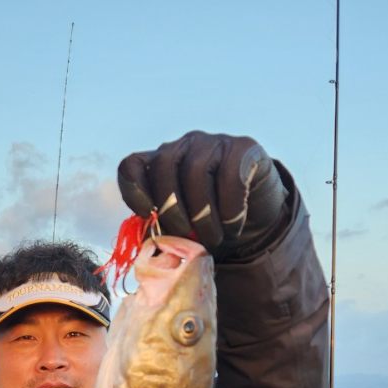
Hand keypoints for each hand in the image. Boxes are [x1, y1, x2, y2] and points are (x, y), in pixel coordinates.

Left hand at [118, 131, 287, 260]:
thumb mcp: (182, 230)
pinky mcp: (244, 147)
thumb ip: (164, 231)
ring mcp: (213, 142)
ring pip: (197, 171)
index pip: (132, 167)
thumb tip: (154, 244)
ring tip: (212, 239)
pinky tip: (233, 226)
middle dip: (172, 210)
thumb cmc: (210, 225)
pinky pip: (230, 177)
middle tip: (188, 238)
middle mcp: (183, 146)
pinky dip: (230, 210)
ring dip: (203, 215)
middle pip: (164, 166)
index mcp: (159, 166)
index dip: (134, 191)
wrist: (255, 217)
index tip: (147, 216)